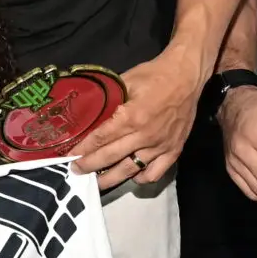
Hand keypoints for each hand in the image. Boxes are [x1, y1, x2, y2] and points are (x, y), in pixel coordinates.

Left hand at [74, 49, 197, 189]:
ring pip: (131, 169)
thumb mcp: (126, 81)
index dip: (84, 149)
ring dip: (111, 178)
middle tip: (76, 171)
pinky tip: (131, 175)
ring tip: (97, 182)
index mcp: (132, 116)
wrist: (186, 76)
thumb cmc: (154, 75)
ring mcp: (160, 146)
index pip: (101, 138)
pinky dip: (141, 178)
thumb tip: (90, 113)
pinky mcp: (173, 150)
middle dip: (90, 166)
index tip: (70, 156)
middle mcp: (145, 136)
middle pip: (111, 157)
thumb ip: (110, 100)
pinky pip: (155, 173)